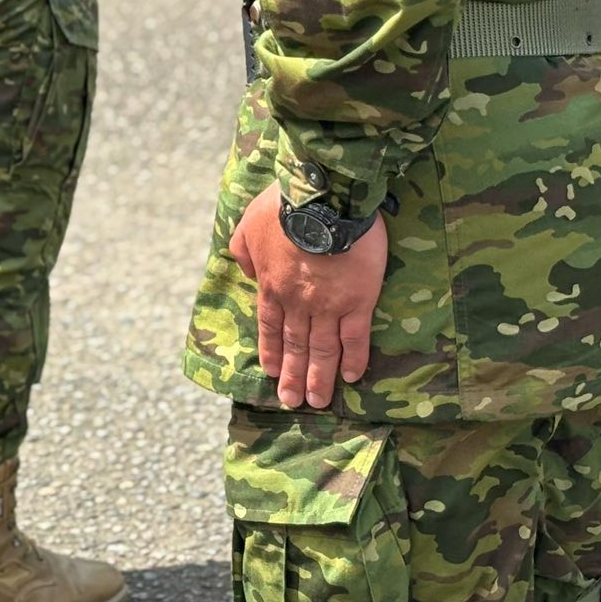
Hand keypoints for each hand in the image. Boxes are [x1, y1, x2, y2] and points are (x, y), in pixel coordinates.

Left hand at [228, 185, 387, 409]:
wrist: (322, 199)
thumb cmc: (284, 207)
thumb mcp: (248, 225)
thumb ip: (243, 251)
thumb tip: (246, 273)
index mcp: (271, 285)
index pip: (270, 327)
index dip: (272, 352)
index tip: (272, 374)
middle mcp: (297, 302)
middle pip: (295, 346)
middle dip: (293, 376)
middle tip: (293, 402)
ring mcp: (328, 305)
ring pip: (322, 349)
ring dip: (320, 377)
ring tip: (319, 401)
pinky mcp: (357, 300)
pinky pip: (355, 337)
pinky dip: (354, 359)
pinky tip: (352, 377)